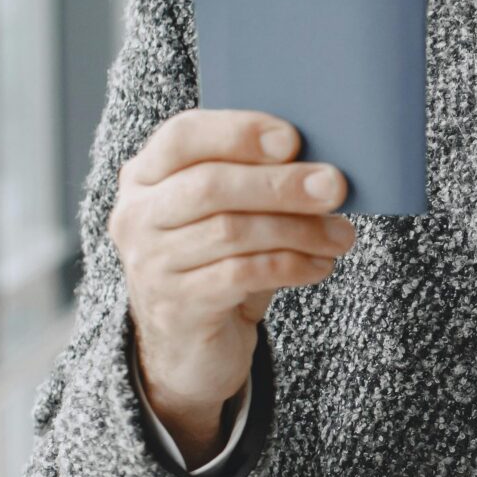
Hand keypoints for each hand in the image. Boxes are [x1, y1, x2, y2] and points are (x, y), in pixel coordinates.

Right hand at [108, 111, 353, 462]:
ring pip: (231, 231)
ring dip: (297, 229)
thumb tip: (321, 168)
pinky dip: (290, 265)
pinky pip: (241, 274)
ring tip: (340, 234)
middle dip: (280, 184)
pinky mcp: (176, 306)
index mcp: (146, 175)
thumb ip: (254, 181)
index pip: (182, 135)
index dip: (238, 131)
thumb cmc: (216, 261)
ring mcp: (150, 263)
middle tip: (335, 186)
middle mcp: (137, 215)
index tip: (292, 139)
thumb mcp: (228, 214)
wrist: (189, 345)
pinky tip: (320, 265)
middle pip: (210, 185)